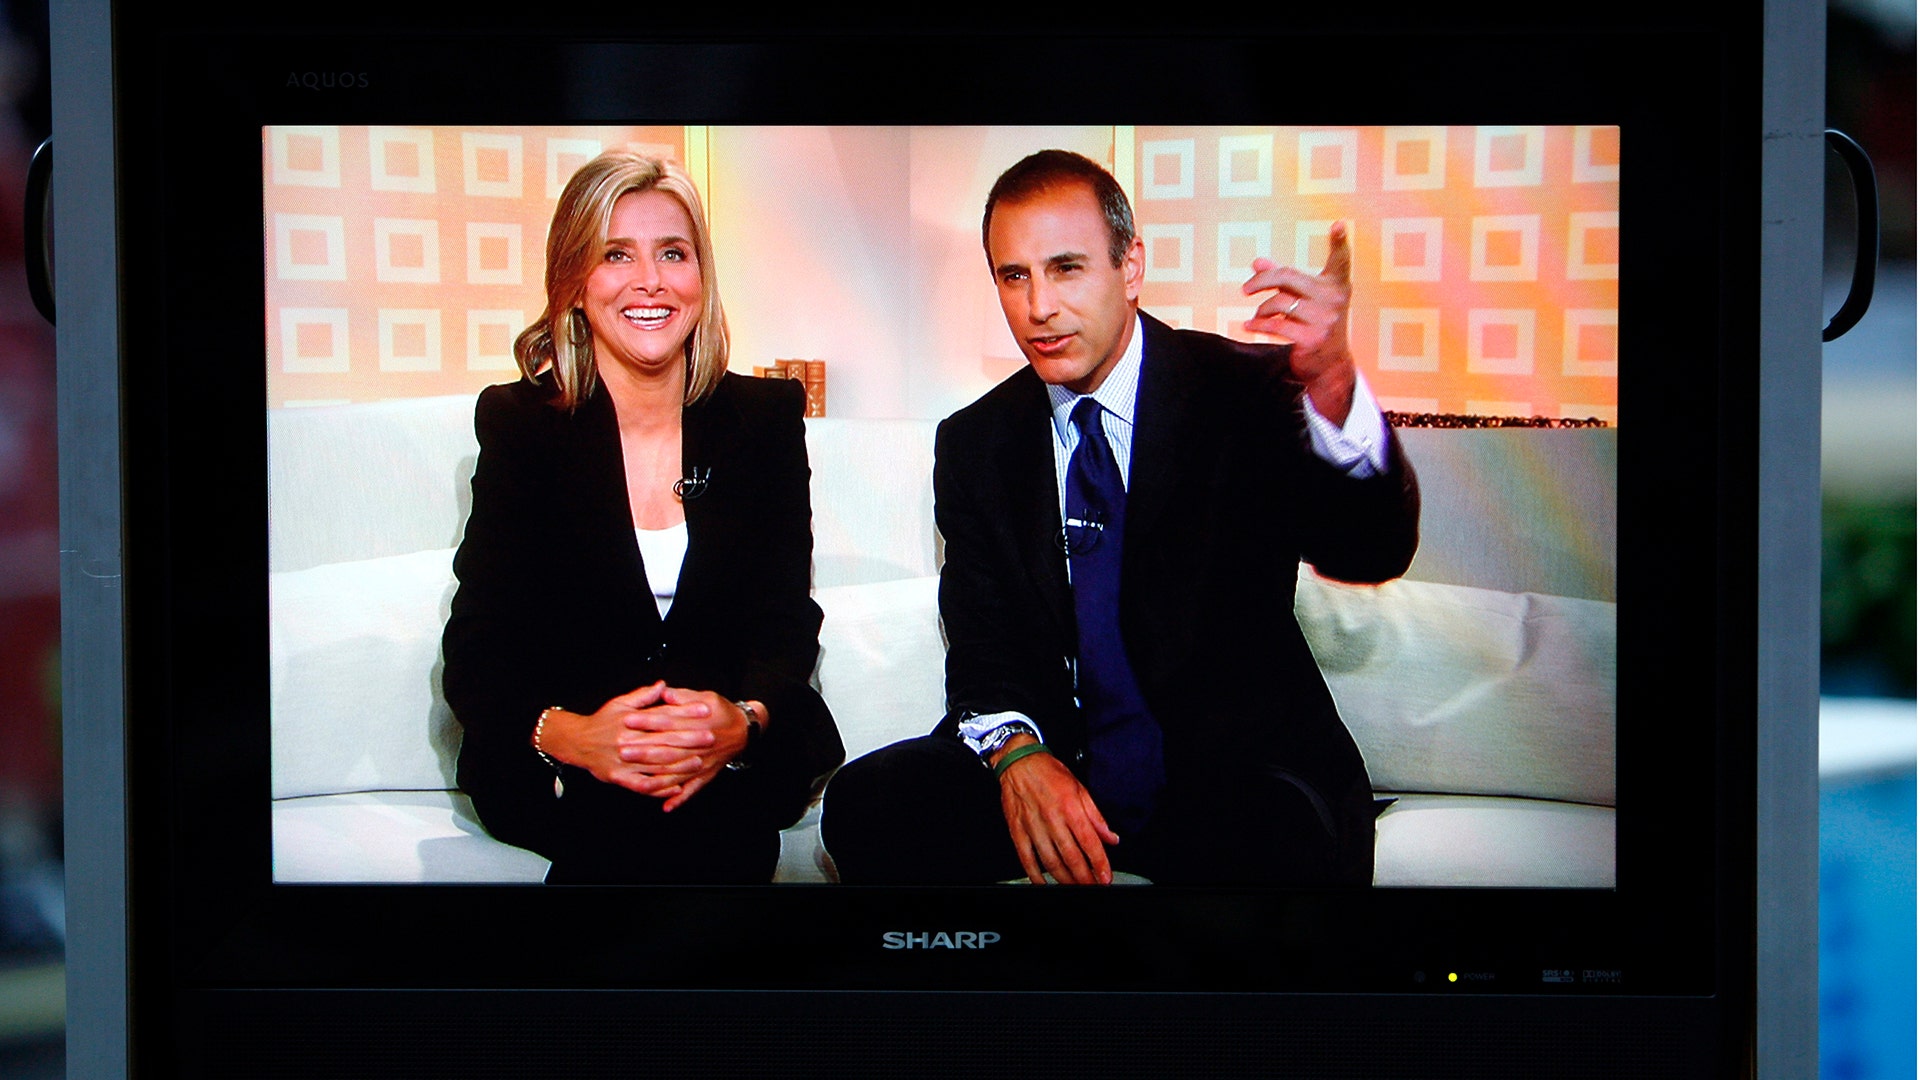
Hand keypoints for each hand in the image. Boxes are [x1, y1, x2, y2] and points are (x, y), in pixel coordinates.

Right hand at [537, 682, 714, 796]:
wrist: (577, 742)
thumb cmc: (601, 721)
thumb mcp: (620, 704)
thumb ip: (643, 696)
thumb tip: (663, 685)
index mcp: (630, 721)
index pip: (663, 715)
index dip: (685, 713)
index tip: (705, 710)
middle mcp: (627, 741)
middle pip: (663, 741)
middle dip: (688, 739)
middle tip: (710, 737)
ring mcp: (623, 761)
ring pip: (655, 765)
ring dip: (679, 765)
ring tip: (699, 762)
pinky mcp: (619, 777)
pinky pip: (642, 785)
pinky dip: (660, 787)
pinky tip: (676, 787)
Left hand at [621, 687, 756, 812]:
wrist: (745, 730)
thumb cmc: (722, 712)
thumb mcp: (706, 697)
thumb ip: (683, 696)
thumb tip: (663, 692)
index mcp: (696, 724)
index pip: (666, 721)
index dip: (646, 720)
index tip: (626, 719)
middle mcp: (698, 746)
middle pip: (667, 748)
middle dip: (643, 750)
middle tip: (622, 750)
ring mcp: (702, 763)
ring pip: (676, 772)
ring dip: (656, 777)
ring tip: (635, 779)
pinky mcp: (706, 775)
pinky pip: (692, 789)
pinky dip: (679, 799)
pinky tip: (666, 806)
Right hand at [993, 736, 1119, 884]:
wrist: (1019, 761)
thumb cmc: (1049, 773)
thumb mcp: (1080, 788)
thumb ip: (1096, 816)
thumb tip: (1111, 837)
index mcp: (1070, 808)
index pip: (1090, 842)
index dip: (1100, 863)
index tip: (1106, 876)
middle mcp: (1052, 819)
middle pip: (1071, 857)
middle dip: (1084, 877)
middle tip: (1092, 886)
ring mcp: (1033, 826)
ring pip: (1050, 861)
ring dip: (1064, 879)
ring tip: (1074, 886)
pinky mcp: (1017, 830)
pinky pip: (1026, 858)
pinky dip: (1035, 874)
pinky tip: (1043, 882)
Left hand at [1242, 220, 1356, 422]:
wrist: (1329, 365)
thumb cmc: (1315, 324)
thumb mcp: (1305, 300)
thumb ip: (1284, 280)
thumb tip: (1257, 261)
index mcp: (1336, 286)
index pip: (1340, 261)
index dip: (1340, 242)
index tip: (1339, 224)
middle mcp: (1334, 300)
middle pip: (1288, 277)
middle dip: (1262, 280)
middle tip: (1246, 288)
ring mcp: (1325, 319)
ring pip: (1279, 303)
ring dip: (1262, 310)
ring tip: (1257, 316)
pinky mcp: (1312, 338)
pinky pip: (1275, 325)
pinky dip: (1258, 325)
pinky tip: (1249, 326)